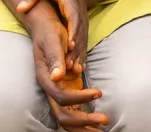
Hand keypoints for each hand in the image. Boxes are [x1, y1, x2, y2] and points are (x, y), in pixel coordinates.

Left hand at [13, 0, 94, 73]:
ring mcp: (82, 26)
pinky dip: (81, 58)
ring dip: (79, 57)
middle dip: (76, 50)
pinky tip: (79, 71)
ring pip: (82, 43)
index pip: (73, 18)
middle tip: (70, 65)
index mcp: (70, 3)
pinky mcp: (82, 33)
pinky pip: (82, 46)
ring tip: (75, 71)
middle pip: (79, 35)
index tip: (69, 44)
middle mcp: (79, 17)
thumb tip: (20, 8)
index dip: (72, 32)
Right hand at [24, 4, 106, 129]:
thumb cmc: (50, 32)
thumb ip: (55, 59)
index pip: (60, 97)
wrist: (45, 29)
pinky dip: (85, 120)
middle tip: (105, 120)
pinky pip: (74, 112)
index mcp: (45, 79)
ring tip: (102, 131)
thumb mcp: (53, 42)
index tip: (98, 92)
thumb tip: (58, 77)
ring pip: (67, 119)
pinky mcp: (66, 91)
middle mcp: (51, 89)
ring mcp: (58, 92)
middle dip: (83, 122)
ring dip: (84, 127)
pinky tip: (98, 124)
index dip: (80, 98)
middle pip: (63, 116)